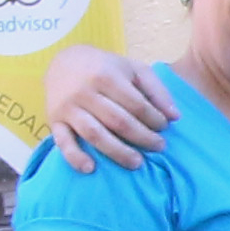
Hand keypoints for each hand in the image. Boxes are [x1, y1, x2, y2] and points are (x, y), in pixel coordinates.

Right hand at [40, 44, 174, 170]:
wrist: (64, 62)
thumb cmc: (106, 69)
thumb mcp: (133, 69)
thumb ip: (156, 90)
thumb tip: (175, 117)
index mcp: (106, 76)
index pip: (136, 104)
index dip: (153, 119)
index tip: (164, 128)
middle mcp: (85, 92)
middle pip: (118, 121)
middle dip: (142, 137)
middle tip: (159, 147)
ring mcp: (68, 107)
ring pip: (94, 134)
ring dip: (117, 151)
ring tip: (137, 163)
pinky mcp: (54, 120)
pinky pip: (63, 142)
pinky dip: (75, 157)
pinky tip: (90, 168)